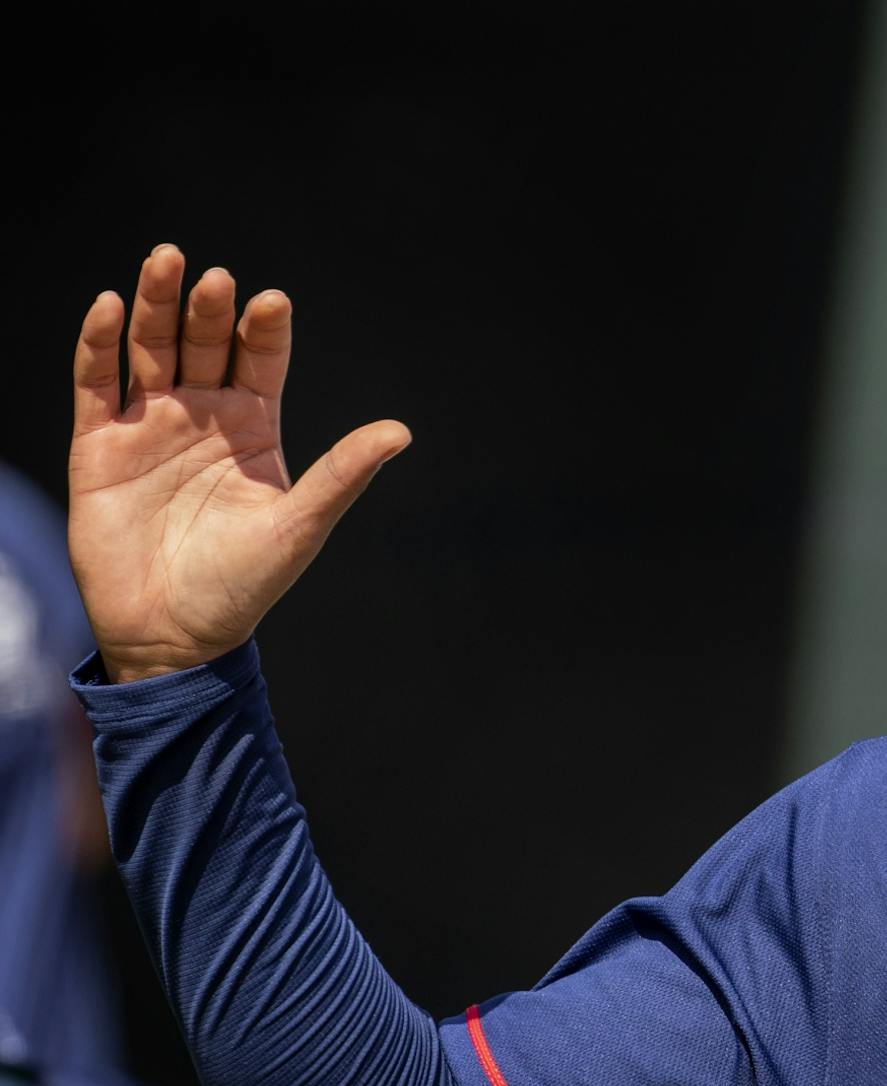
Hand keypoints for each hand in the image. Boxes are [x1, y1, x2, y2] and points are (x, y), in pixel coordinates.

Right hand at [68, 244, 409, 681]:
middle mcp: (203, 417)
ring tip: (166, 262)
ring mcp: (150, 426)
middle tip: (213, 277)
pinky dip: (101, 344)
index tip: (272, 303)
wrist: (174, 633)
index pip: (261, 361)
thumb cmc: (243, 584)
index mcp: (255, 429)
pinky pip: (96, 383)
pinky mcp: (100, 444)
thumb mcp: (299, 526)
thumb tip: (402, 431)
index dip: (264, 331)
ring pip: (151, 350)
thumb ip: (342, 474)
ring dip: (156, 306)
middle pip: (203, 344)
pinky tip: (112, 307)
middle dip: (206, 309)